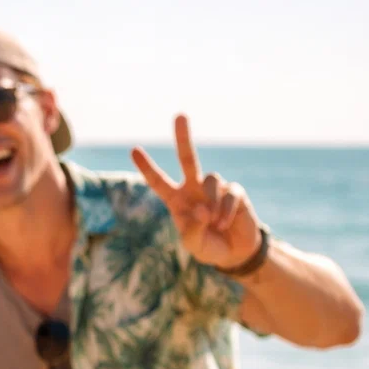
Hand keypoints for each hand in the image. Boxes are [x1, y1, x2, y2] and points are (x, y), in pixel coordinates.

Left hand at [132, 115, 262, 270]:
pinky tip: (225, 223)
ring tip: (214, 223)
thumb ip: (191, 230)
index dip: (147, 166)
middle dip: (183, 137)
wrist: (234, 253)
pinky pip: (229, 194)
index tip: (133, 149)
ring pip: (211, 179)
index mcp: (177, 200)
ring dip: (212, 203)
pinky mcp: (235, 192)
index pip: (158, 181)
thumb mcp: (193, 244)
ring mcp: (215, 188)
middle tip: (180, 115)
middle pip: (188, 158)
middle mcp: (194, 189)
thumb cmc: (208, 247)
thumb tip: (202, 209)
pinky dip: (226, 211)